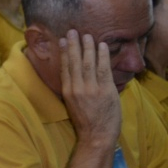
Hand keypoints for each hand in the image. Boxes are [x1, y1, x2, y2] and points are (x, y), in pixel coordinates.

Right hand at [59, 30, 121, 149]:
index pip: (65, 68)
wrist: (96, 136)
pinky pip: (103, 69)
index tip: (63, 41)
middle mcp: (77, 88)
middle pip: (74, 62)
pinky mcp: (105, 90)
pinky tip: (102, 46)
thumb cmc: (85, 122)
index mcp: (67, 92)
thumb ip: (73, 89)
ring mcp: (91, 89)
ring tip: (87, 35)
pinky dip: (102, 56)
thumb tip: (74, 75)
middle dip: (73, 45)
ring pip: (88, 63)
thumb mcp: (72, 105)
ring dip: (87, 47)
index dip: (64, 53)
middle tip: (72, 31)